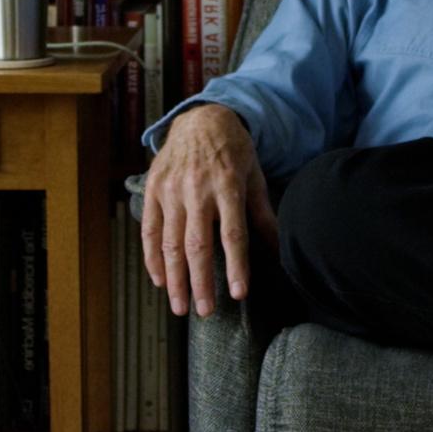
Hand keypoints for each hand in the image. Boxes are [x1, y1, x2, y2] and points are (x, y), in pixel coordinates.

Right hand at [140, 104, 278, 318]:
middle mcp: (197, 189)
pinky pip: (150, 230)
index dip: (236, 266)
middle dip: (200, 282)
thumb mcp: (254, 176)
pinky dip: (153, 258)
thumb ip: (263, 215)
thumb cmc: (233, 151)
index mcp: (227, 185)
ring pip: (170, 242)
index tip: (238, 293)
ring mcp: (171, 190)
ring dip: (174, 278)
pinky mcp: (154, 190)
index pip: (232, 234)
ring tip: (181, 306)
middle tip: (205, 312)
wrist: (200, 119)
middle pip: (197, 244)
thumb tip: (282, 249)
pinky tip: (160, 280)